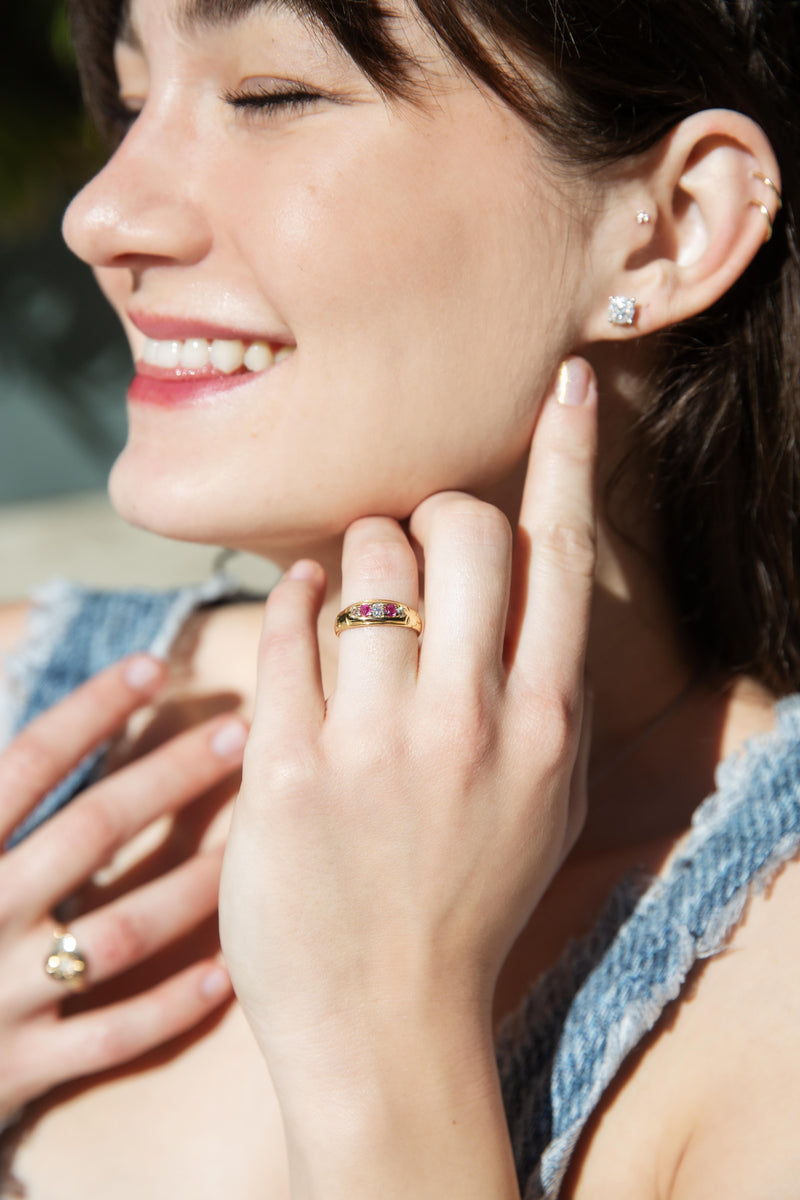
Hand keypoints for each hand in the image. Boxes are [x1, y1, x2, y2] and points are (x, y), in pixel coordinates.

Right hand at [0, 655, 246, 1119]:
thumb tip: (14, 710)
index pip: (28, 763)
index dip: (90, 711)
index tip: (152, 666)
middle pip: (93, 830)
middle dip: (170, 776)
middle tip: (238, 733)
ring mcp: (0, 994)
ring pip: (121, 931)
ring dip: (193, 888)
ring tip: (252, 846)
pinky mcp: (17, 1068)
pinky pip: (111, 1037)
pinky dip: (170, 1008)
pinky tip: (225, 974)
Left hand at [221, 358, 596, 1094]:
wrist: (389, 1023)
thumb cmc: (471, 902)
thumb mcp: (544, 797)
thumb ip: (544, 689)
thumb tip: (523, 584)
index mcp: (545, 724)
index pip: (564, 555)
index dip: (569, 454)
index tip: (569, 382)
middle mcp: (470, 720)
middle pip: (462, 526)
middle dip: (434, 515)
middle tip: (413, 554)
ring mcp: (377, 745)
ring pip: (367, 556)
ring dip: (355, 556)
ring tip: (350, 602)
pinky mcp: (290, 768)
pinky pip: (288, 623)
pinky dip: (292, 596)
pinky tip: (300, 611)